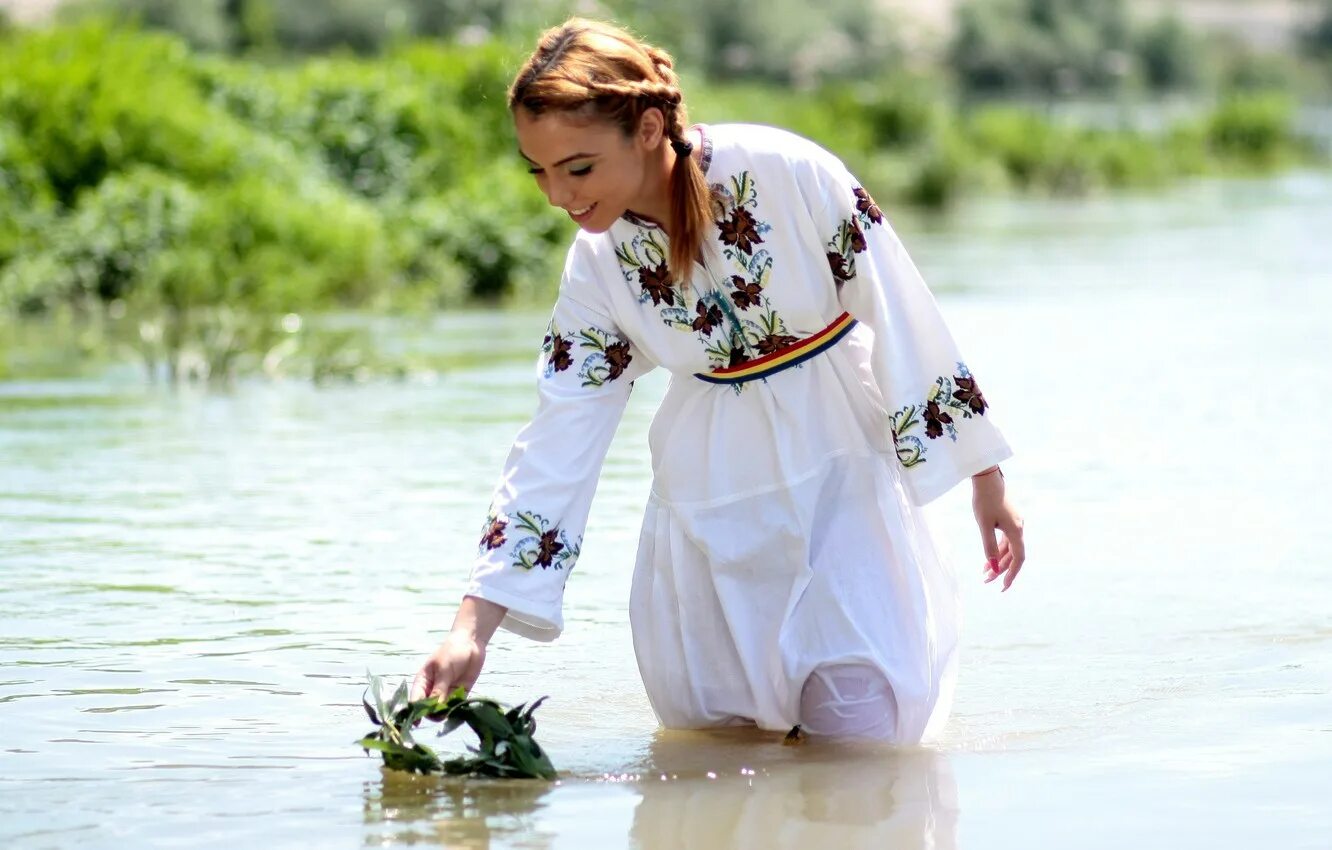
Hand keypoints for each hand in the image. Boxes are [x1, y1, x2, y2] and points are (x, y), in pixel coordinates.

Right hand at [409, 595, 506, 707]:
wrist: (471, 642)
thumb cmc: (452, 652)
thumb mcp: (444, 669)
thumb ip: (439, 689)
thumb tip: (434, 708)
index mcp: (423, 682)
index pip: (415, 700)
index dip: (414, 712)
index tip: (416, 723)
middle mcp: (432, 690)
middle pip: (428, 709)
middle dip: (433, 713)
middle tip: (442, 712)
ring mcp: (446, 693)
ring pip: (442, 711)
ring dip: (446, 713)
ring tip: (452, 709)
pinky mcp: (459, 694)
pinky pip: (455, 707)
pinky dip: (457, 710)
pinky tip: (460, 709)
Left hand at [971, 469, 1025, 590]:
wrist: (987, 477)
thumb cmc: (984, 500)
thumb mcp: (984, 525)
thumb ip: (989, 546)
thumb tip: (993, 567)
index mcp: (1016, 530)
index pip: (1018, 559)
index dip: (1012, 574)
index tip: (1002, 586)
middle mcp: (1019, 527)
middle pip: (1013, 555)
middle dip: (1001, 569)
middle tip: (986, 580)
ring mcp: (1015, 522)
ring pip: (1009, 547)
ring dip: (999, 560)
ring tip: (984, 571)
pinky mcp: (1009, 518)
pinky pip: (1006, 539)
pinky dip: (998, 548)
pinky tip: (989, 556)